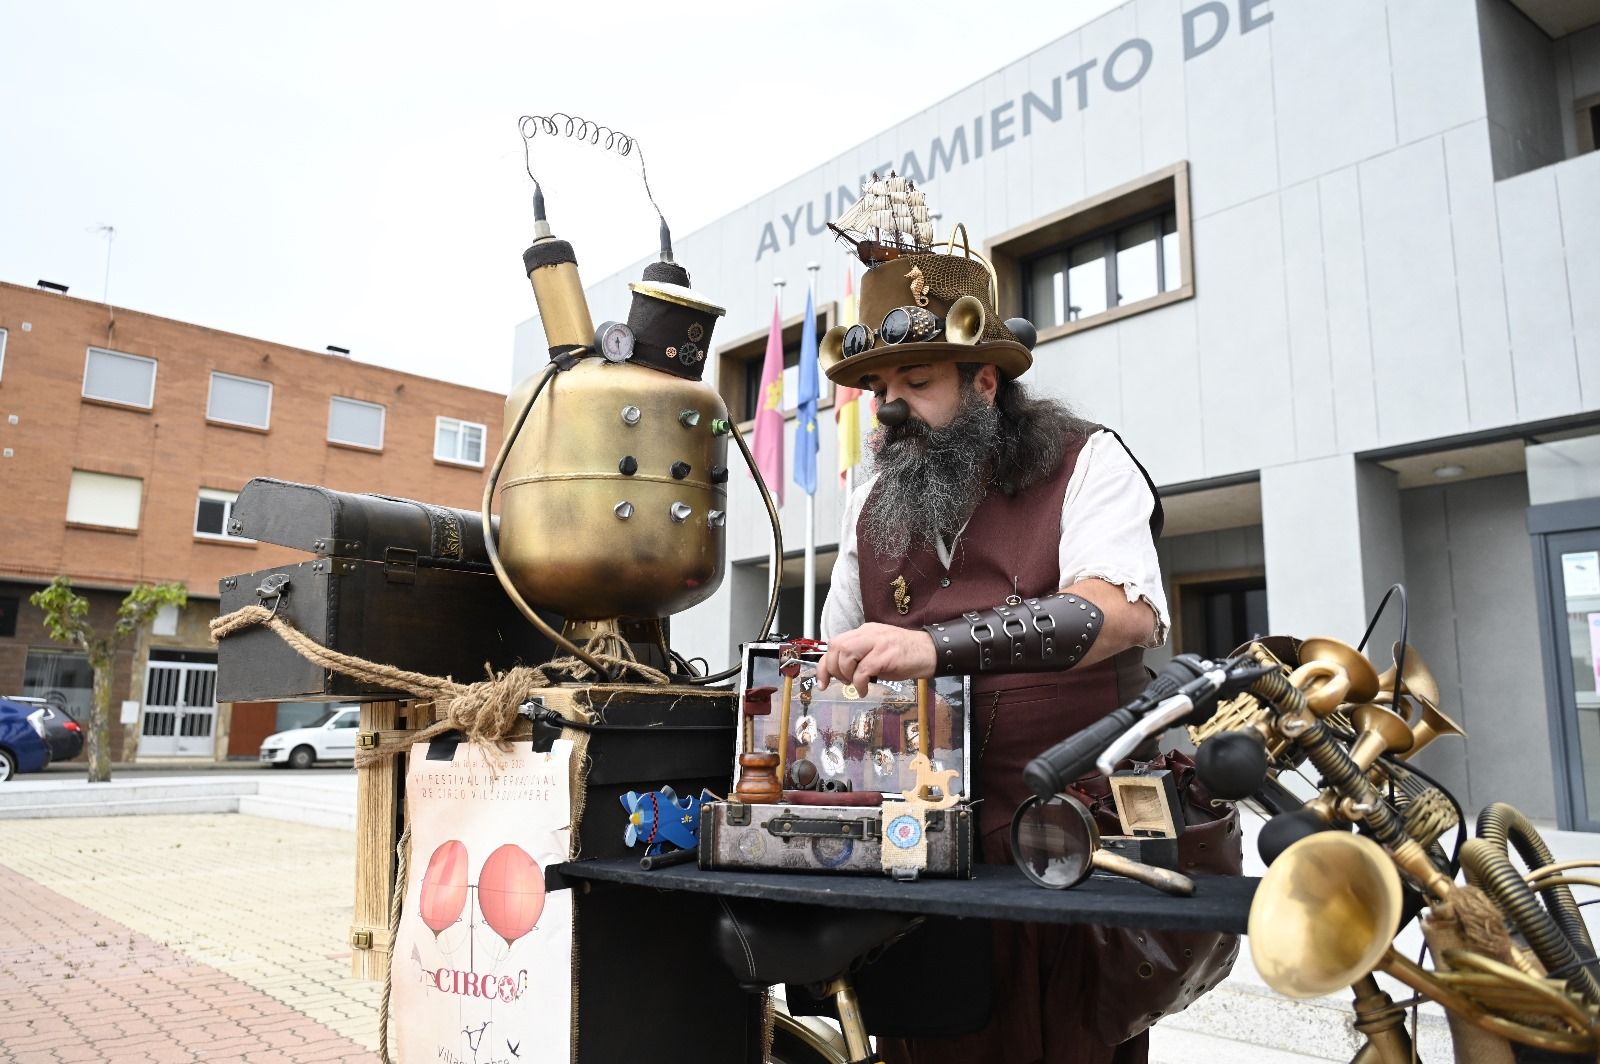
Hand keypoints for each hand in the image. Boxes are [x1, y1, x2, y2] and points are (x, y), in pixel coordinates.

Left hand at [816, 623, 936, 692]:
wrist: (930, 652)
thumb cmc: (904, 656)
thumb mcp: (877, 652)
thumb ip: (860, 657)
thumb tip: (841, 673)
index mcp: (864, 632)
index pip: (835, 643)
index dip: (824, 664)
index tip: (822, 682)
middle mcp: (868, 633)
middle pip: (837, 646)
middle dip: (833, 668)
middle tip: (843, 682)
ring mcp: (877, 642)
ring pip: (847, 654)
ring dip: (846, 674)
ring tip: (856, 684)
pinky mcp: (886, 655)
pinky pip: (863, 669)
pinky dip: (859, 683)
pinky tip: (864, 690)